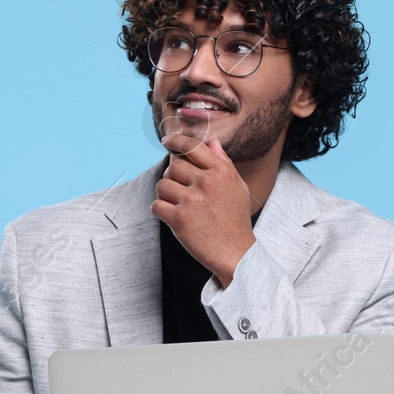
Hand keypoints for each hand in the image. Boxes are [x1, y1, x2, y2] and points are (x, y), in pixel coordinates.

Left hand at [152, 136, 255, 287]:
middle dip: (173, 176)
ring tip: (178, 205)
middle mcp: (206, 183)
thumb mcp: (238, 187)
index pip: (192, 146)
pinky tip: (172, 216)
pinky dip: (160, 211)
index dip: (176, 141)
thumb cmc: (236, 220)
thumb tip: (212, 142)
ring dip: (165, 194)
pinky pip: (156, 205)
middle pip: (173, 165)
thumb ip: (224, 163)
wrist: (236, 253)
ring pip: (162, 185)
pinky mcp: (179, 219)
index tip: (167, 141)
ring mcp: (192, 200)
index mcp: (221, 172)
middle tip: (180, 189)